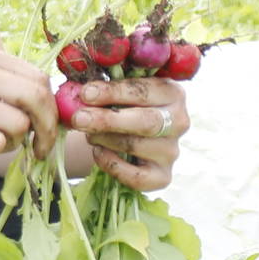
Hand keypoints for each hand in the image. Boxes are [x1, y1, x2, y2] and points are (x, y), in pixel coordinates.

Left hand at [67, 75, 189, 192]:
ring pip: (137, 146)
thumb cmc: (118, 107)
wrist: (120, 140)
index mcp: (172, 92)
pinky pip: (137, 176)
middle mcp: (179, 121)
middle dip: (108, 119)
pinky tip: (98, 152)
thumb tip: (82, 82)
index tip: (86, 94)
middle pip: (146, 121)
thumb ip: (105, 85)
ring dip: (105, 139)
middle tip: (79, 118)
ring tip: (88, 133)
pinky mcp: (163, 177)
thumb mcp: (115, 91)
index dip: (114, 92)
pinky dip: (112, 164)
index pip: (144, 91)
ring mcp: (172, 151)